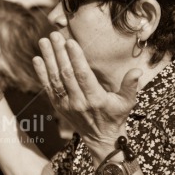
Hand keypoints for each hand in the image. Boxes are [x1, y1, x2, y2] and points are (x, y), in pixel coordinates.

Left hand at [32, 32, 141, 153]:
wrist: (100, 139)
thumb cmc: (115, 116)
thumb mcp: (127, 102)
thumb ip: (130, 86)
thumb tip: (137, 71)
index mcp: (96, 99)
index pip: (83, 75)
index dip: (75, 58)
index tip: (70, 42)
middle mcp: (78, 102)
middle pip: (66, 74)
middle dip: (59, 53)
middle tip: (53, 35)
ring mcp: (66, 104)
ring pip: (54, 79)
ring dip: (48, 59)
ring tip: (43, 42)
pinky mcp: (58, 106)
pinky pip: (48, 87)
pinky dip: (41, 73)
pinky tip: (37, 59)